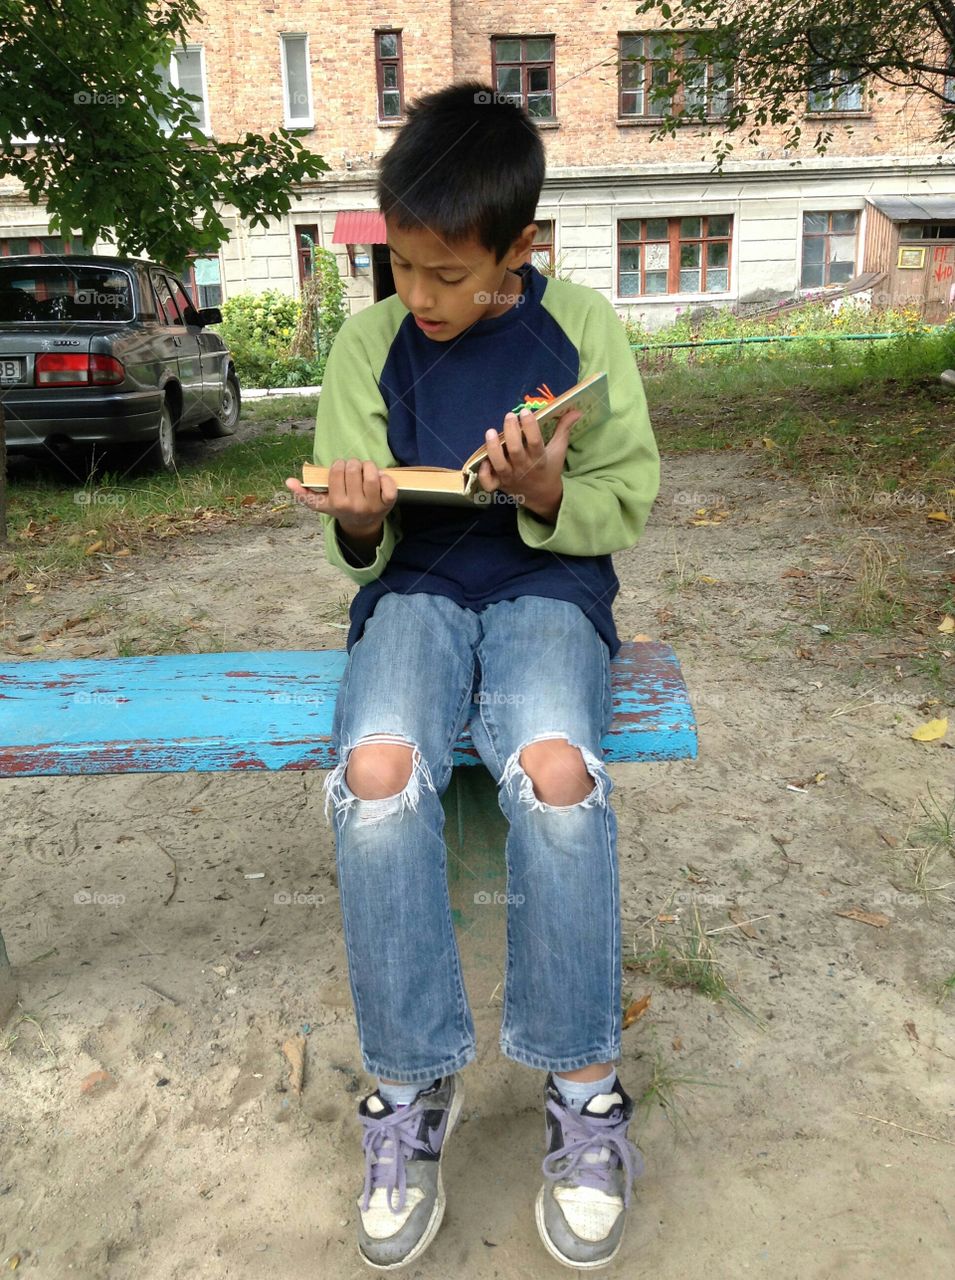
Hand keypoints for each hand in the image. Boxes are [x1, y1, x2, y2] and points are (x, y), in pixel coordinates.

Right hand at [285, 458, 397, 538]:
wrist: (361, 525)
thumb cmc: (340, 508)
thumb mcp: (321, 503)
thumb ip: (303, 493)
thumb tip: (288, 481)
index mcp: (337, 503)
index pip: (337, 471)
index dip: (339, 465)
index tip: (340, 468)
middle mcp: (354, 506)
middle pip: (354, 469)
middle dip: (353, 464)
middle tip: (353, 468)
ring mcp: (372, 505)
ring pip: (372, 475)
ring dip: (369, 466)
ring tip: (365, 470)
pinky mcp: (388, 504)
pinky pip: (389, 485)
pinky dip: (386, 477)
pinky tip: (379, 478)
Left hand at [476, 406, 581, 520]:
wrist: (543, 496)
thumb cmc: (549, 468)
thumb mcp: (558, 450)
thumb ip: (564, 429)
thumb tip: (575, 410)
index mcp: (539, 459)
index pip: (535, 442)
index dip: (530, 426)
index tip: (525, 412)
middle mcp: (523, 468)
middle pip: (515, 450)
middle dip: (511, 432)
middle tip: (509, 416)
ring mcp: (510, 477)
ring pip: (499, 464)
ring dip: (493, 448)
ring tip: (491, 432)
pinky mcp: (500, 484)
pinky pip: (488, 482)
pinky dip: (484, 472)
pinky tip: (483, 459)